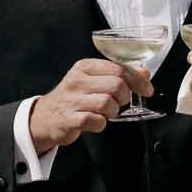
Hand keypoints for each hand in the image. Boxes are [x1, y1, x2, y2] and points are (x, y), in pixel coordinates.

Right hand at [29, 59, 153, 149]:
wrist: (45, 117)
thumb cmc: (73, 98)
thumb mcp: (93, 80)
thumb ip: (118, 75)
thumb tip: (145, 73)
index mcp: (85, 67)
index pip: (118, 68)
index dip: (137, 80)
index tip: (146, 90)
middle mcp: (77, 81)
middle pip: (116, 85)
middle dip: (123, 97)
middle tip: (117, 103)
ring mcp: (72, 100)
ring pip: (108, 103)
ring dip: (112, 112)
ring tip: (104, 113)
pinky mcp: (69, 119)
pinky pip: (97, 121)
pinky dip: (101, 124)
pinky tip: (94, 122)